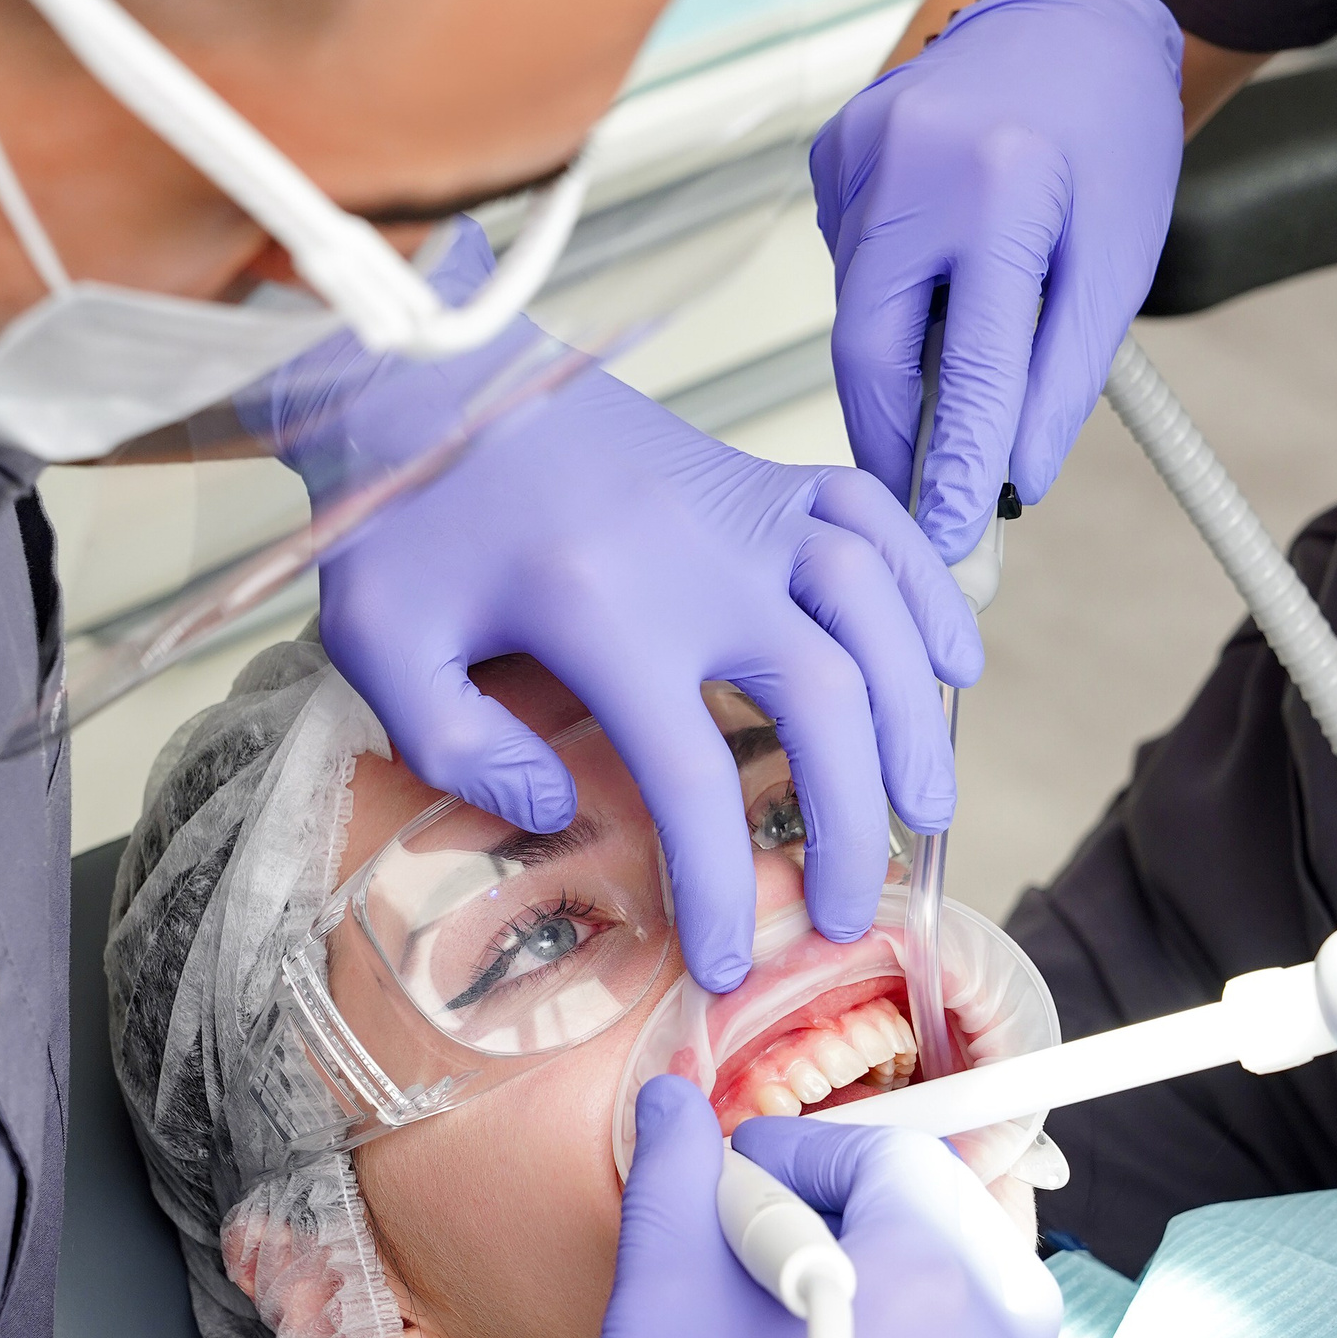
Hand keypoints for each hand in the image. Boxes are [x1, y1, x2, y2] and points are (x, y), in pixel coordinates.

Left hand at [252, 222, 979, 990]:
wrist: (428, 376)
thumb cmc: (402, 515)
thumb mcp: (385, 643)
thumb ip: (460, 746)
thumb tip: (559, 811)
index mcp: (601, 609)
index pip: (694, 777)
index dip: (722, 883)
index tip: (728, 960)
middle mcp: (698, 554)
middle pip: (825, 698)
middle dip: (851, 820)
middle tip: (844, 912)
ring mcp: (741, 504)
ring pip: (874, 607)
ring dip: (915, 715)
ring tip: (927, 811)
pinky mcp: (756, 472)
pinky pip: (874, 516)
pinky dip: (929, 583)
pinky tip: (952, 659)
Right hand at [422, 1077, 1060, 1337]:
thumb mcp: (658, 1303)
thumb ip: (681, 1181)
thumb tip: (676, 1108)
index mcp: (937, 1294)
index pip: (898, 1161)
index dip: (804, 1151)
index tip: (734, 1175)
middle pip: (957, 1230)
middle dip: (861, 1214)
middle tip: (757, 1241)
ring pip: (972, 1318)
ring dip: (891, 1289)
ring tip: (780, 1320)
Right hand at [810, 0, 1183, 561]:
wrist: (1071, 17)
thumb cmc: (1108, 137)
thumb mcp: (1117, 257)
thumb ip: (1065, 372)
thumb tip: (1017, 474)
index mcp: (1000, 185)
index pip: (968, 361)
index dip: (952, 460)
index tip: (944, 534)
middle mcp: (911, 160)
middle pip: (868, 348)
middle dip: (887, 439)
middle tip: (912, 501)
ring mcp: (858, 150)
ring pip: (856, 310)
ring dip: (896, 360)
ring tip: (955, 349)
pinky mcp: (832, 151)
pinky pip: (851, 261)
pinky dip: (888, 293)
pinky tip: (935, 261)